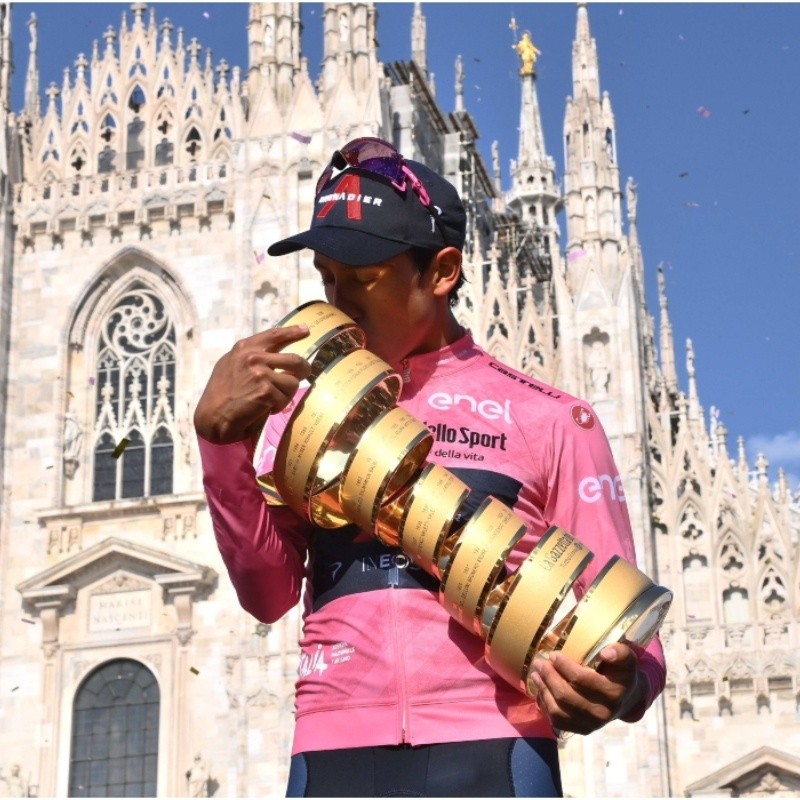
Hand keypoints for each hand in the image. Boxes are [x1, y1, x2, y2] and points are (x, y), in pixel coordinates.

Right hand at [194, 325, 311, 444]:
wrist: (212, 416)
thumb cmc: (222, 393)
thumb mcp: (231, 364)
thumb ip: (251, 356)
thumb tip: (275, 353)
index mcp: (245, 348)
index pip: (275, 335)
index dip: (293, 332)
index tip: (305, 330)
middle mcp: (253, 357)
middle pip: (295, 360)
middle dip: (303, 371)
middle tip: (301, 377)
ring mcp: (260, 373)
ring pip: (293, 382)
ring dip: (286, 394)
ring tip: (270, 400)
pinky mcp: (265, 391)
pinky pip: (285, 399)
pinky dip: (278, 406)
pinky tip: (264, 409)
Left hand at [529, 642, 645, 735]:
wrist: (626, 698)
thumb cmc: (621, 673)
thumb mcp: (627, 659)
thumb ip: (620, 652)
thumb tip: (605, 653)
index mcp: (614, 693)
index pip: (581, 679)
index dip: (564, 666)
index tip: (553, 654)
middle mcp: (603, 713)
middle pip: (566, 696)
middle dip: (549, 677)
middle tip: (539, 663)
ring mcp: (592, 725)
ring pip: (559, 711)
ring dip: (544, 690)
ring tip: (536, 674)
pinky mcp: (583, 731)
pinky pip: (558, 721)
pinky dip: (546, 705)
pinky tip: (541, 690)